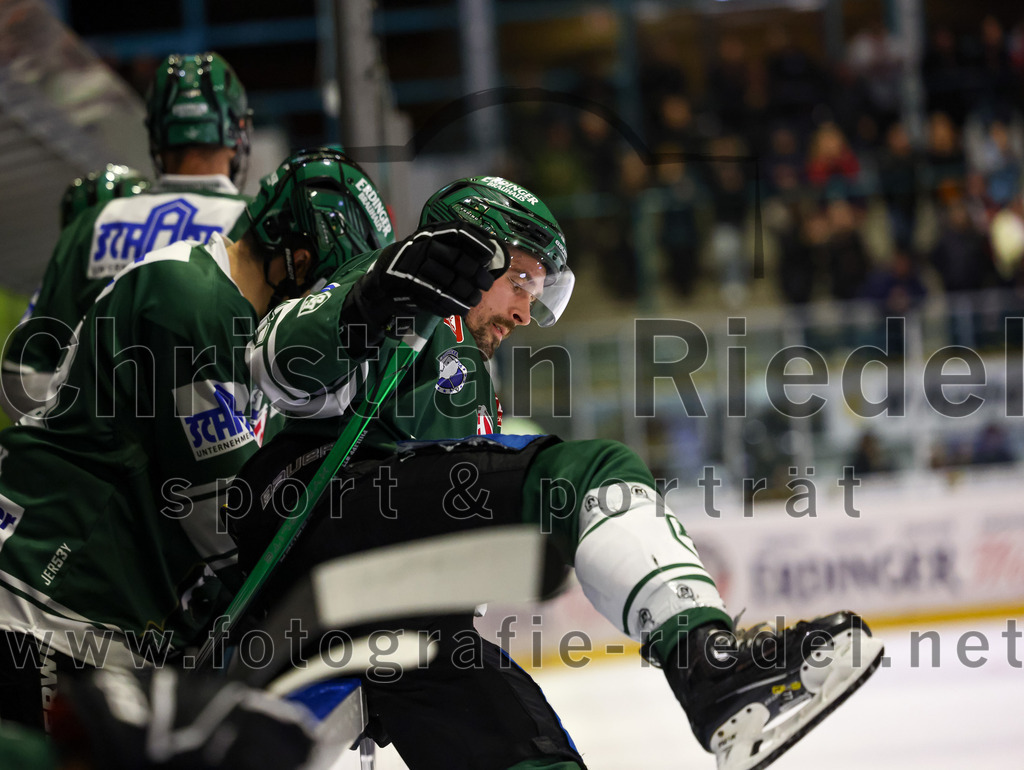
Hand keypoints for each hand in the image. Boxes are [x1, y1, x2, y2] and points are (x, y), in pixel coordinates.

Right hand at [341, 222, 507, 353]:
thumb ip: (455, 247)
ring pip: (450, 281)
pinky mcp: (408, 286)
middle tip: (486, 284)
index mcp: (430, 232)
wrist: (380, 284)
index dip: (478, 242)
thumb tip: (491, 250)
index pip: (459, 231)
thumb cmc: (414, 265)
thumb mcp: (430, 247)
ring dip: (467, 293)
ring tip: (475, 300)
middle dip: (477, 274)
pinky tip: (461, 309)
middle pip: (458, 259)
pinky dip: (452, 305)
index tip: (490, 254)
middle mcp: (421, 245)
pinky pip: (437, 297)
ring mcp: (413, 265)